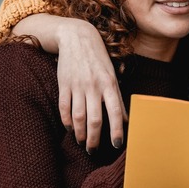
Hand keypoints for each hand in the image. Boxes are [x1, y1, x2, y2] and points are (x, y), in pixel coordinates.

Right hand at [54, 19, 126, 152]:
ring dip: (80, 134)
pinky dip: (67, 121)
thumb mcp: (112, 74)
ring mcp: (77, 85)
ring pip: (78, 117)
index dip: (116, 130)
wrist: (77, 37)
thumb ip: (117, 97)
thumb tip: (125, 120)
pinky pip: (64, 108)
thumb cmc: (98, 58)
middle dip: (94, 139)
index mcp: (109, 83)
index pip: (115, 111)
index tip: (116, 145)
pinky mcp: (63, 84)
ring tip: (81, 142)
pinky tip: (70, 129)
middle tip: (93, 150)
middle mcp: (94, 86)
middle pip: (94, 119)